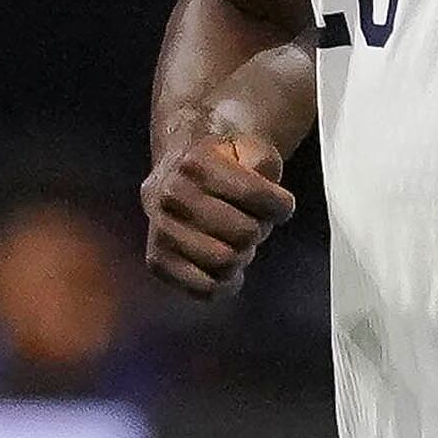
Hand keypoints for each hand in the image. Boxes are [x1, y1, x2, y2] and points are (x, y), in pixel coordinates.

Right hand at [142, 130, 298, 296]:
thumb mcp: (249, 149)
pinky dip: (224, 283)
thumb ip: (260, 159)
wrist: (175, 181)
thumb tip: (256, 174)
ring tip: (235, 242)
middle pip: (245, 233)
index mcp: (195, 162)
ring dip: (241, 256)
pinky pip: (205, 288)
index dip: (280, 205)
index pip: (255, 194)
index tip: (279, 205)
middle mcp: (171, 194)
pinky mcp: (157, 261)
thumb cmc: (223, 169)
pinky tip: (226, 269)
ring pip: (226, 262)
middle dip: (258, 231)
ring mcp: (161, 230)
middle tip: (250, 223)